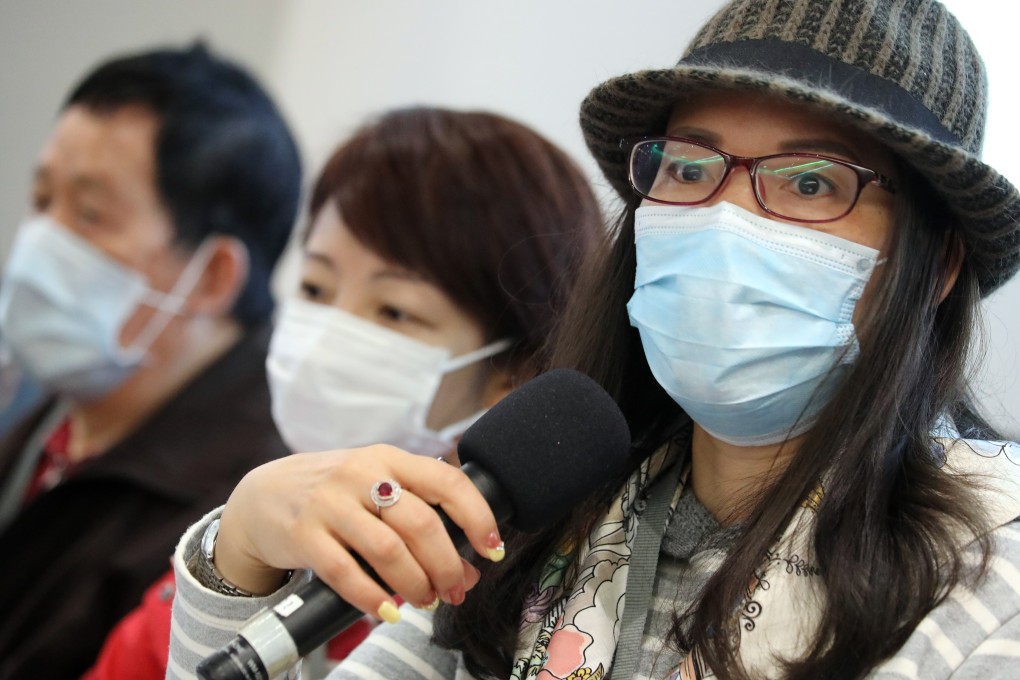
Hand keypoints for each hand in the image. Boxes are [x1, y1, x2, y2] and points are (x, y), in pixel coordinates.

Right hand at [213, 444, 501, 617]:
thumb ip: (420, 518)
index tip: (492, 549)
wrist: (263, 494)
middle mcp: (361, 474)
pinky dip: (373, 598)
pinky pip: (345, 573)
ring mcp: (330, 503)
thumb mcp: (376, 486)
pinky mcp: (303, 534)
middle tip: (456, 590)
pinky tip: (388, 611)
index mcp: (389, 457)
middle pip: (421, 523)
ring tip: (424, 600)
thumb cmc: (335, 493)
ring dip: (415, 583)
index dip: (478, 516)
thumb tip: (470, 569)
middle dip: (447, 564)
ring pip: (388, 550)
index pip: (447, 481)